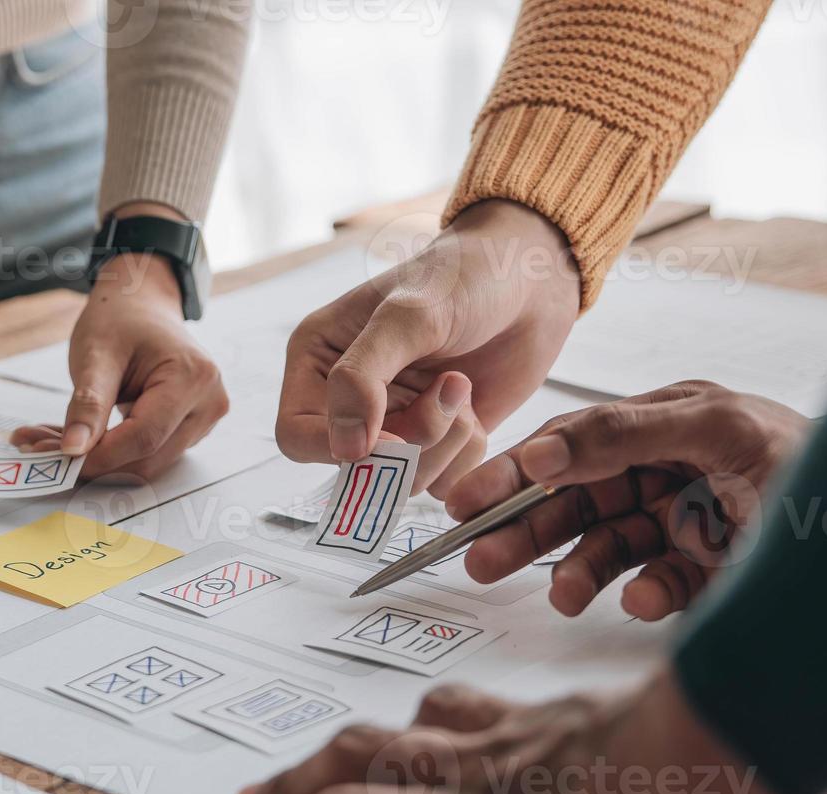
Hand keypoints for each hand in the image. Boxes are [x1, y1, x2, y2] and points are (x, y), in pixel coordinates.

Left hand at [10, 249, 228, 479]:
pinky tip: (77, 437)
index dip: (100, 456)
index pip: (144, 437)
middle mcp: (208, 403)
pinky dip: (109, 452)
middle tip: (40, 450)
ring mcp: (202, 419)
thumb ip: (87, 404)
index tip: (58, 460)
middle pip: (147, 456)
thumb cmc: (121, 320)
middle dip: (94, 461)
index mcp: (192, 378)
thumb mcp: (96, 355)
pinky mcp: (189, 429)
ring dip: (98, 460)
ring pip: (145, 462)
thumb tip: (73, 450)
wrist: (140, 305)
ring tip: (49, 440)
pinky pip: (147, 453)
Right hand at [277, 199, 581, 495]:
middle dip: (409, 442)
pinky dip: (465, 454)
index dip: (338, 447)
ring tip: (461, 387)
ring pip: (399, 482)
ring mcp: (393, 423)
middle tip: (449, 389)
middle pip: (353, 468)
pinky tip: (475, 408)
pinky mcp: (435, 442)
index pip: (296, 436)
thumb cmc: (463, 277)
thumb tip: (345, 448)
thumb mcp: (406, 316)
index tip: (391, 436)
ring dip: (442, 443)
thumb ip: (361, 378)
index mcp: (318, 361)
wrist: (530, 278)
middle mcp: (348, 399)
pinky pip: (440, 482)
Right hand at [446, 381, 808, 619]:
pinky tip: (643, 597)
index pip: (574, 444)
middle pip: (579, 499)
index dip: (516, 471)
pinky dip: (642, 593)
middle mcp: (673, 467)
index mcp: (672, 419)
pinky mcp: (706, 567)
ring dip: (576, 570)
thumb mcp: (718, 432)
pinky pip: (652, 582)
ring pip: (606, 546)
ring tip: (561, 596)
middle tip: (479, 558)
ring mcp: (687, 519)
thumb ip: (626, 433)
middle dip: (529, 529)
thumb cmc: (817, 463)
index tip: (466, 501)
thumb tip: (548, 449)